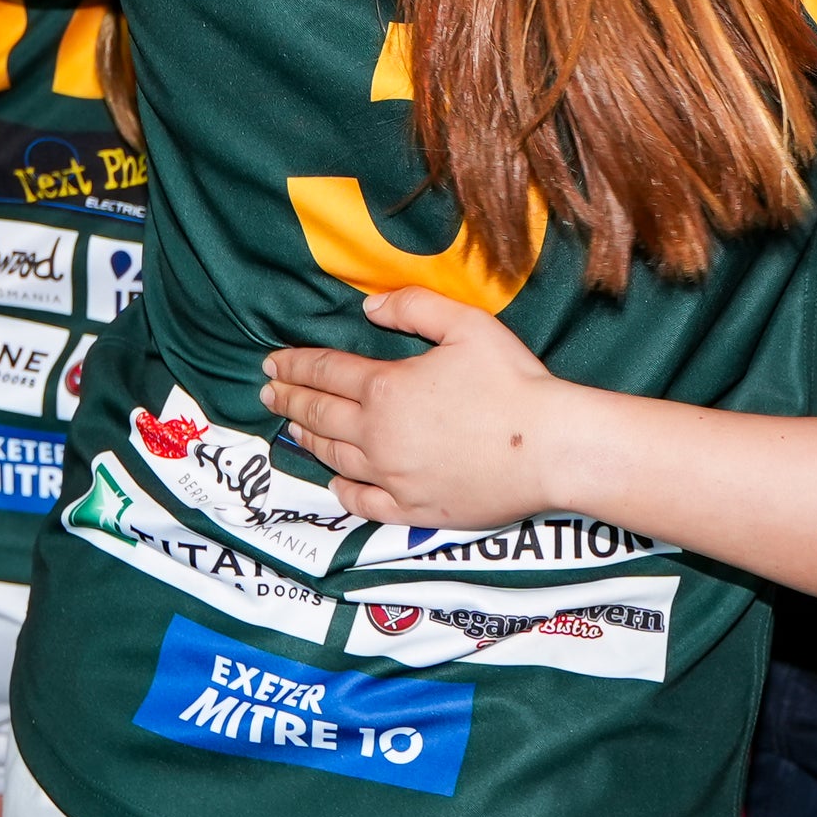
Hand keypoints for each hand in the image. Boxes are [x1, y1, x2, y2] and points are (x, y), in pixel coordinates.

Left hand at [261, 288, 568, 527]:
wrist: (549, 449)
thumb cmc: (512, 383)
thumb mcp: (466, 325)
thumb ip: (413, 307)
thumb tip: (368, 307)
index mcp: (385, 388)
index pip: (325, 372)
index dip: (294, 364)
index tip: (271, 362)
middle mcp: (377, 436)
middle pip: (319, 415)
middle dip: (288, 400)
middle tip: (267, 391)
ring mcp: (392, 477)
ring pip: (334, 458)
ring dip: (307, 440)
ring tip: (292, 429)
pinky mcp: (412, 509)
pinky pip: (362, 502)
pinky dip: (341, 489)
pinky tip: (335, 480)